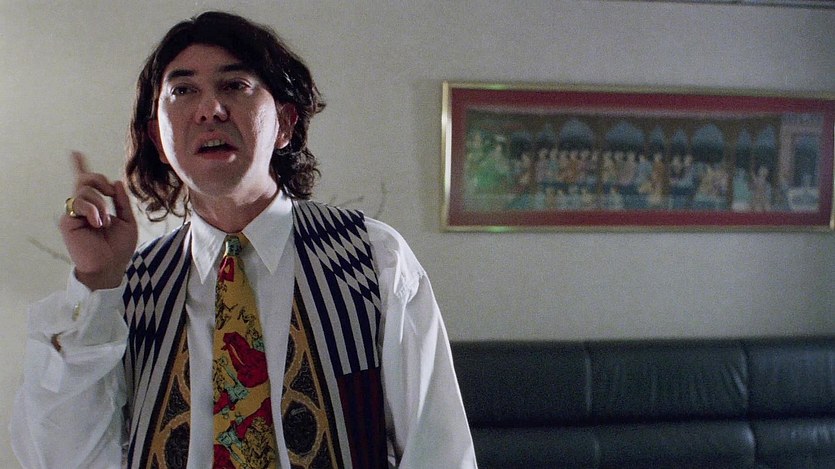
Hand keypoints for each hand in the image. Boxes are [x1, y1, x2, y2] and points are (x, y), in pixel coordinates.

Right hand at [59, 151, 137, 289]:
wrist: (110, 266)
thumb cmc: (118, 248)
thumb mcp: (128, 222)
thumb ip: (122, 202)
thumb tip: (116, 182)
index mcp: (97, 206)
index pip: (88, 184)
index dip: (81, 167)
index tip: (75, 153)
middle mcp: (83, 208)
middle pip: (85, 179)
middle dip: (98, 180)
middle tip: (109, 191)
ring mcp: (74, 213)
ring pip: (83, 190)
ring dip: (99, 202)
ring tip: (104, 221)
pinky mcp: (68, 221)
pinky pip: (78, 203)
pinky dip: (93, 210)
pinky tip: (98, 223)